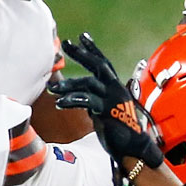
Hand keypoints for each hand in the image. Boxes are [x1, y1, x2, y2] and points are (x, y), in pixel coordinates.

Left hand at [49, 33, 163, 168]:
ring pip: (88, 83)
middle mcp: (116, 88)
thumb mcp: (104, 110)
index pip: (104, 63)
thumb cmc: (119, 131)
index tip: (82, 37)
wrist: (133, 148)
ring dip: (68, 84)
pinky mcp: (108, 111)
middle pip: (98, 65)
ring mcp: (113, 99)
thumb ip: (95, 99)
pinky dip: (72, 100)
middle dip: (81, 54)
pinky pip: (88, 101)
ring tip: (52, 88)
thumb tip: (80, 95)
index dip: (93, 49)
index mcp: (116, 87)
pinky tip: (59, 103)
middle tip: (66, 44)